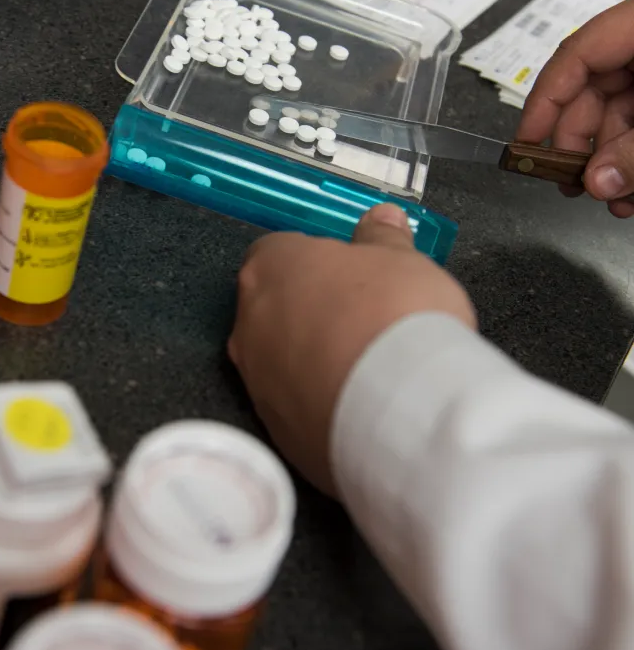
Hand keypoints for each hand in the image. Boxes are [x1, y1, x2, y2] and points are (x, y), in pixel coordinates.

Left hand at [228, 205, 475, 495]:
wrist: (399, 406)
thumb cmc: (393, 315)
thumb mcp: (401, 260)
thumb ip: (382, 237)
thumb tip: (379, 220)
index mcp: (270, 270)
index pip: (275, 252)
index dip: (311, 261)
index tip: (343, 273)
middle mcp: (249, 326)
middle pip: (269, 308)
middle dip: (305, 310)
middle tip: (355, 318)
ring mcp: (256, 382)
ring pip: (277, 360)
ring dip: (308, 358)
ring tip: (360, 366)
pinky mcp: (274, 429)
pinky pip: (292, 405)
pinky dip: (316, 400)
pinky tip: (355, 403)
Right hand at [517, 0, 633, 216]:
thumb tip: (596, 184)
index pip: (576, 55)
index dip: (545, 103)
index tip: (525, 145)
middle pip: (593, 94)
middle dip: (580, 149)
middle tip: (574, 187)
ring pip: (618, 118)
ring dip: (608, 166)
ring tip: (612, 201)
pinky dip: (631, 161)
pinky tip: (629, 192)